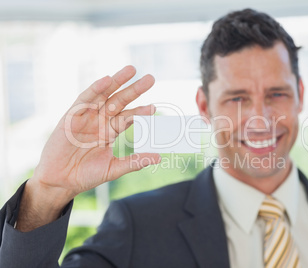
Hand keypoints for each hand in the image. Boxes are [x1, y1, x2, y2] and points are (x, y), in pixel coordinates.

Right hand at [31, 65, 160, 202]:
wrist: (60, 181)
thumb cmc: (86, 175)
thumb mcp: (114, 168)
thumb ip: (135, 162)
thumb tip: (158, 157)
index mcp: (110, 132)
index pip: (129, 117)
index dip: (141, 111)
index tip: (154, 107)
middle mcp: (100, 121)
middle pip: (120, 101)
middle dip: (134, 90)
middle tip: (150, 78)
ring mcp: (86, 117)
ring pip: (104, 95)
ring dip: (117, 82)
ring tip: (132, 70)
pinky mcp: (72, 116)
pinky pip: (84, 100)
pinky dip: (95, 89)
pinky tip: (107, 80)